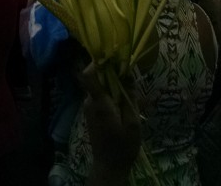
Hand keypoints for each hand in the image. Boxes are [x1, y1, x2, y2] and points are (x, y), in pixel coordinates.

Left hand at [79, 64, 140, 183]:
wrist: (109, 166)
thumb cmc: (123, 146)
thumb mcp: (133, 122)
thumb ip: (130, 97)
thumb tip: (128, 74)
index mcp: (99, 102)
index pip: (87, 75)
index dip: (96, 62)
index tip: (112, 56)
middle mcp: (90, 101)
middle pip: (96, 78)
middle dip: (111, 73)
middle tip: (128, 76)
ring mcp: (89, 107)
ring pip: (99, 87)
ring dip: (112, 85)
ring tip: (129, 91)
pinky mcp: (91, 113)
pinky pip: (100, 96)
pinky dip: (110, 94)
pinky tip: (123, 103)